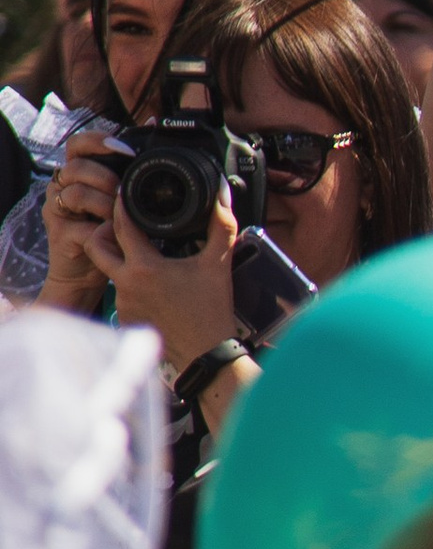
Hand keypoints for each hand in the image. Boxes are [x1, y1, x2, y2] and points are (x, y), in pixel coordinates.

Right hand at [36, 126, 123, 309]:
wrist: (87, 273)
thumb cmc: (108, 233)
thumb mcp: (122, 201)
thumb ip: (129, 176)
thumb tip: (154, 137)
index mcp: (76, 173)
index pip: (78, 143)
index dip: (98, 141)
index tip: (126, 150)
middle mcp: (61, 186)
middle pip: (76, 166)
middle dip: (104, 176)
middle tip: (122, 190)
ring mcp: (57, 209)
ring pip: (75, 193)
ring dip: (104, 203)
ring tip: (119, 215)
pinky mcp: (59, 233)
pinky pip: (80, 226)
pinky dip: (102, 231)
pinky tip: (114, 236)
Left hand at [79, 170, 243, 370]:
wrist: (205, 354)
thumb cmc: (212, 311)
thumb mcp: (218, 263)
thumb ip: (220, 224)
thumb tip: (220, 193)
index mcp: (144, 266)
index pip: (120, 225)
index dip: (121, 205)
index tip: (125, 194)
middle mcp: (125, 283)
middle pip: (95, 245)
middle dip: (103, 230)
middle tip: (121, 226)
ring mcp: (122, 303)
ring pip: (108, 270)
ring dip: (120, 259)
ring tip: (142, 255)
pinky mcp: (124, 318)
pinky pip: (119, 293)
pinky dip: (130, 284)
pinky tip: (150, 285)